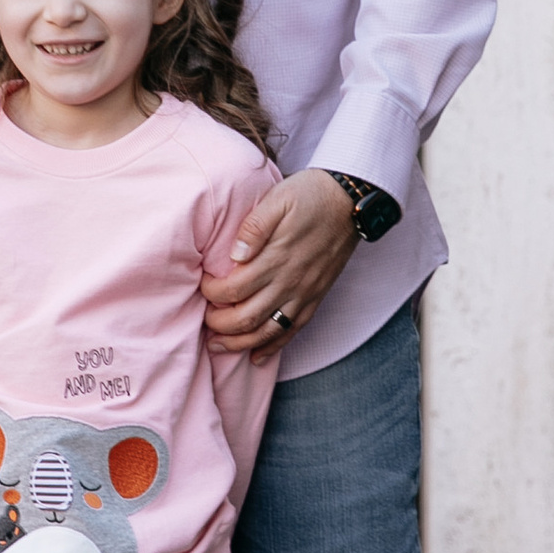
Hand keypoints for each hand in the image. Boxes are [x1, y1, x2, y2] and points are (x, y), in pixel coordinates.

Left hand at [201, 168, 358, 365]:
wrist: (351, 202)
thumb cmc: (310, 196)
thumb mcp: (278, 198)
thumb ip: (254, 227)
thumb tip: (235, 256)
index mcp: (277, 257)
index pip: (235, 288)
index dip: (212, 292)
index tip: (202, 284)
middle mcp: (290, 282)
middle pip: (247, 318)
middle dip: (220, 325)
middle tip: (204, 319)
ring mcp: (305, 294)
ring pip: (268, 332)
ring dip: (241, 343)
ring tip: (218, 345)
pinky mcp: (316, 298)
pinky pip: (293, 331)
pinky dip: (273, 347)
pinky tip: (257, 356)